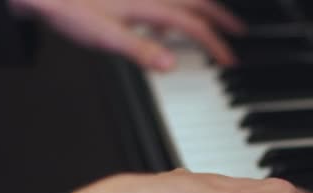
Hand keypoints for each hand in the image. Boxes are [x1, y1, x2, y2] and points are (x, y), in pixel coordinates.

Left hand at [8, 0, 244, 70]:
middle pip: (198, 3)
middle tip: (239, 32)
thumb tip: (172, 65)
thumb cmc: (73, 12)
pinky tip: (167, 26)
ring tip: (216, 22)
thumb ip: (141, 50)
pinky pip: (166, 2)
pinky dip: (178, 11)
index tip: (230, 60)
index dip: (215, 43)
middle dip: (221, 18)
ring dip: (205, 10)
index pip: (193, 25)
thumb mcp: (106, 37)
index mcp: (150, 6)